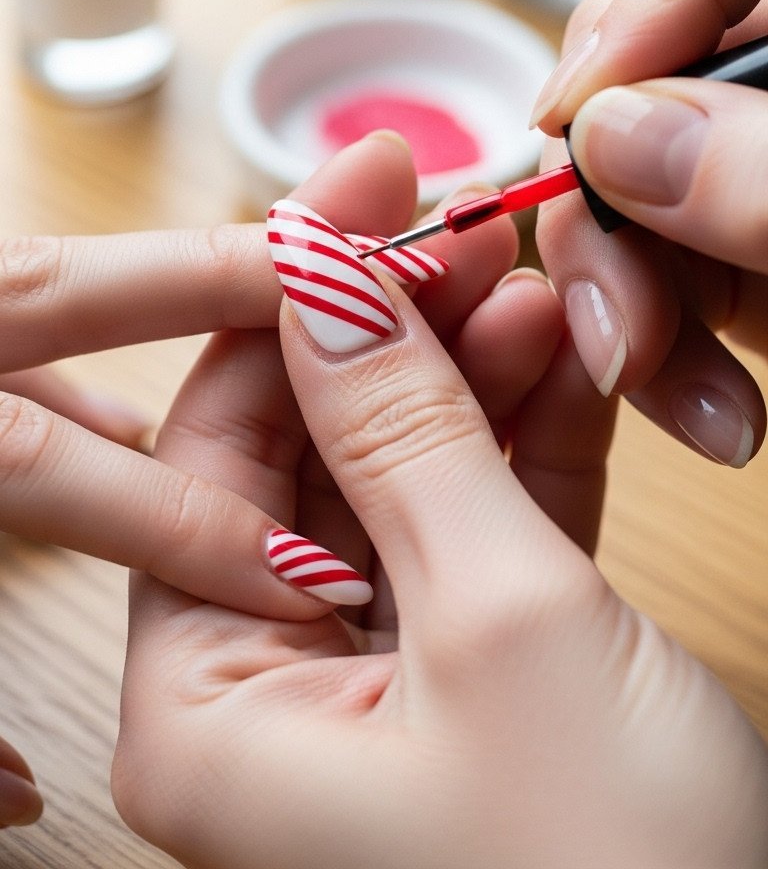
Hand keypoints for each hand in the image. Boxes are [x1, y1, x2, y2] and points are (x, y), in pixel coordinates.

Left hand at [114, 186, 767, 868]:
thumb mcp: (499, 623)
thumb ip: (402, 437)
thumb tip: (324, 280)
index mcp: (209, 709)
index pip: (217, 445)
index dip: (290, 302)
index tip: (360, 193)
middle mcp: (269, 700)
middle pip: (310, 453)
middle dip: (391, 330)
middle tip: (459, 223)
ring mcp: (375, 689)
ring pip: (400, 478)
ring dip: (465, 370)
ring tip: (524, 277)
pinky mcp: (471, 679)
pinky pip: (474, 527)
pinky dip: (516, 438)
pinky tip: (551, 356)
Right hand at [531, 0, 767, 466]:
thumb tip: (613, 134)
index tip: (601, 116)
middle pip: (648, 61)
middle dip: (608, 197)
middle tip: (618, 316)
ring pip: (643, 182)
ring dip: (629, 296)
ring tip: (667, 392)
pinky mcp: (766, 245)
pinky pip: (681, 266)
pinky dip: (674, 342)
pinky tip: (709, 412)